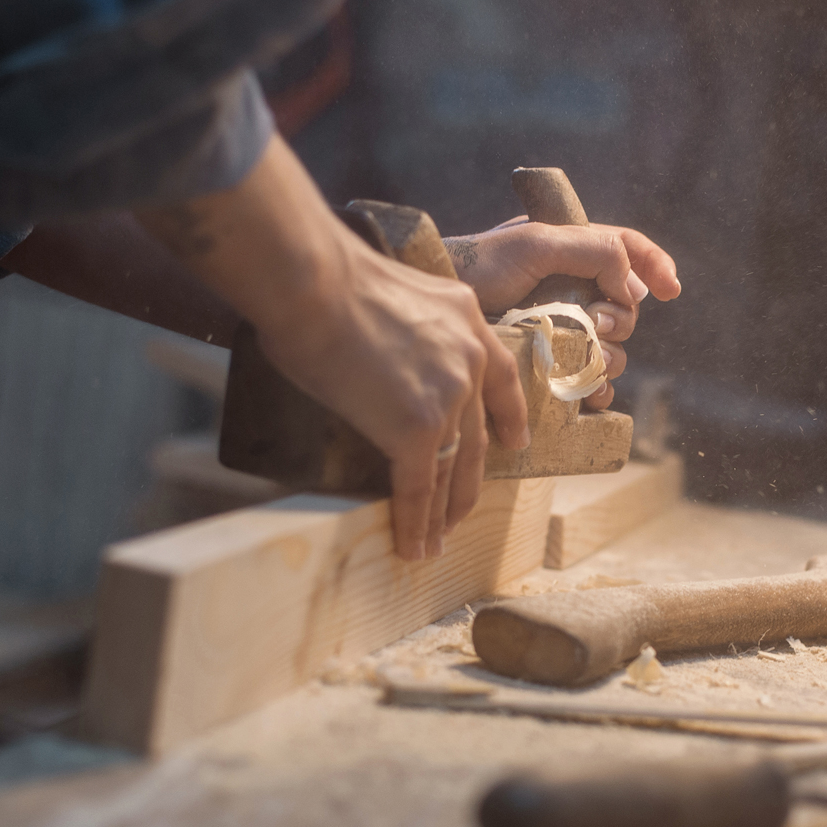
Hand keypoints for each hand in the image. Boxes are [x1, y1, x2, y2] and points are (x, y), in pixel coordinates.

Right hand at [136, 140, 528, 560]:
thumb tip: (377, 353)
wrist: (313, 282)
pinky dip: (416, 524)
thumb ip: (407, 328)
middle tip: (460, 511)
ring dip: (443, 513)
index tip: (514, 443)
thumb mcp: (396, 292)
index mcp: (467, 318)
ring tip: (434, 542)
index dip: (509, 417)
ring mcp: (448, 396)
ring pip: (453, 468)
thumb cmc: (326, 279)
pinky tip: (414, 548)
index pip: (502, 377)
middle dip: (469, 481)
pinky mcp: (416, 429)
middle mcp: (469, 358)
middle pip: (477, 436)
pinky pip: (420, 487)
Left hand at [443, 219, 680, 409]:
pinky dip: (597, 390)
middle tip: (596, 324)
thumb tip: (634, 289)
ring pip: (611, 348)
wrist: (436, 315)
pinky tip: (591, 394)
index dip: (655, 267)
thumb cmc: (476, 267)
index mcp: (570, 252)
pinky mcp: (546, 366)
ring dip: (609, 356)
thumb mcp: (536, 244)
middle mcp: (570, 290)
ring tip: (588, 357)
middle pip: (625, 307)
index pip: (627, 250)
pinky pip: (588, 383)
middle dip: (621, 318)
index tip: (671, 291)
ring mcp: (559, 329)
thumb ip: (594, 252)